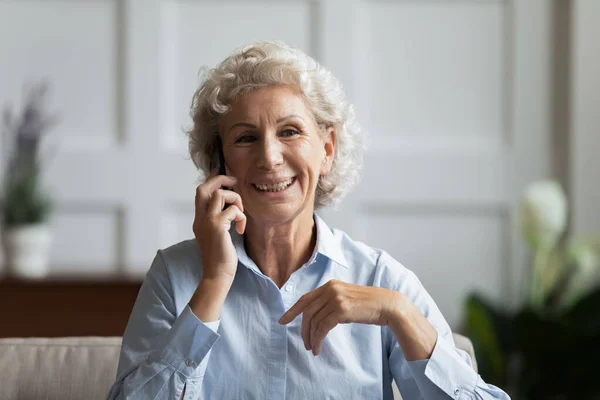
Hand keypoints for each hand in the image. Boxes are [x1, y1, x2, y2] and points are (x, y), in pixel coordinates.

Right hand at [193, 169, 246, 281]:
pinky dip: (241, 216)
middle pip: (204, 187)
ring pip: (219, 194)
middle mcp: (200, 218)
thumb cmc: (221, 257)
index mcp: (199, 220)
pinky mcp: (217, 227)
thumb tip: (231, 206)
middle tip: (234, 183)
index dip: (212, 180)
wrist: (217, 274)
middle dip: (220, 179)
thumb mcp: (217, 235)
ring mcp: (207, 222)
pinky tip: (241, 229)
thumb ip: (219, 220)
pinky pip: (233, 210)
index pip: (200, 192)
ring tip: (240, 213)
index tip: (225, 176)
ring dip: (235, 199)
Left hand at [278, 280, 399, 354]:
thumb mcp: (346, 298)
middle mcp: (330, 289)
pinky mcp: (341, 309)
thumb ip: (330, 302)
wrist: (387, 305)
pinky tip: (319, 347)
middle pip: (307, 311)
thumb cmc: (368, 305)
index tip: (283, 321)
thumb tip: (315, 317)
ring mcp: (336, 298)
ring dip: (311, 337)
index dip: (292, 310)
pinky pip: (322, 327)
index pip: (305, 298)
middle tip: (304, 343)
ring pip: (313, 321)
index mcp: (330, 285)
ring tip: (312, 348)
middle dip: (302, 329)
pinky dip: (318, 339)